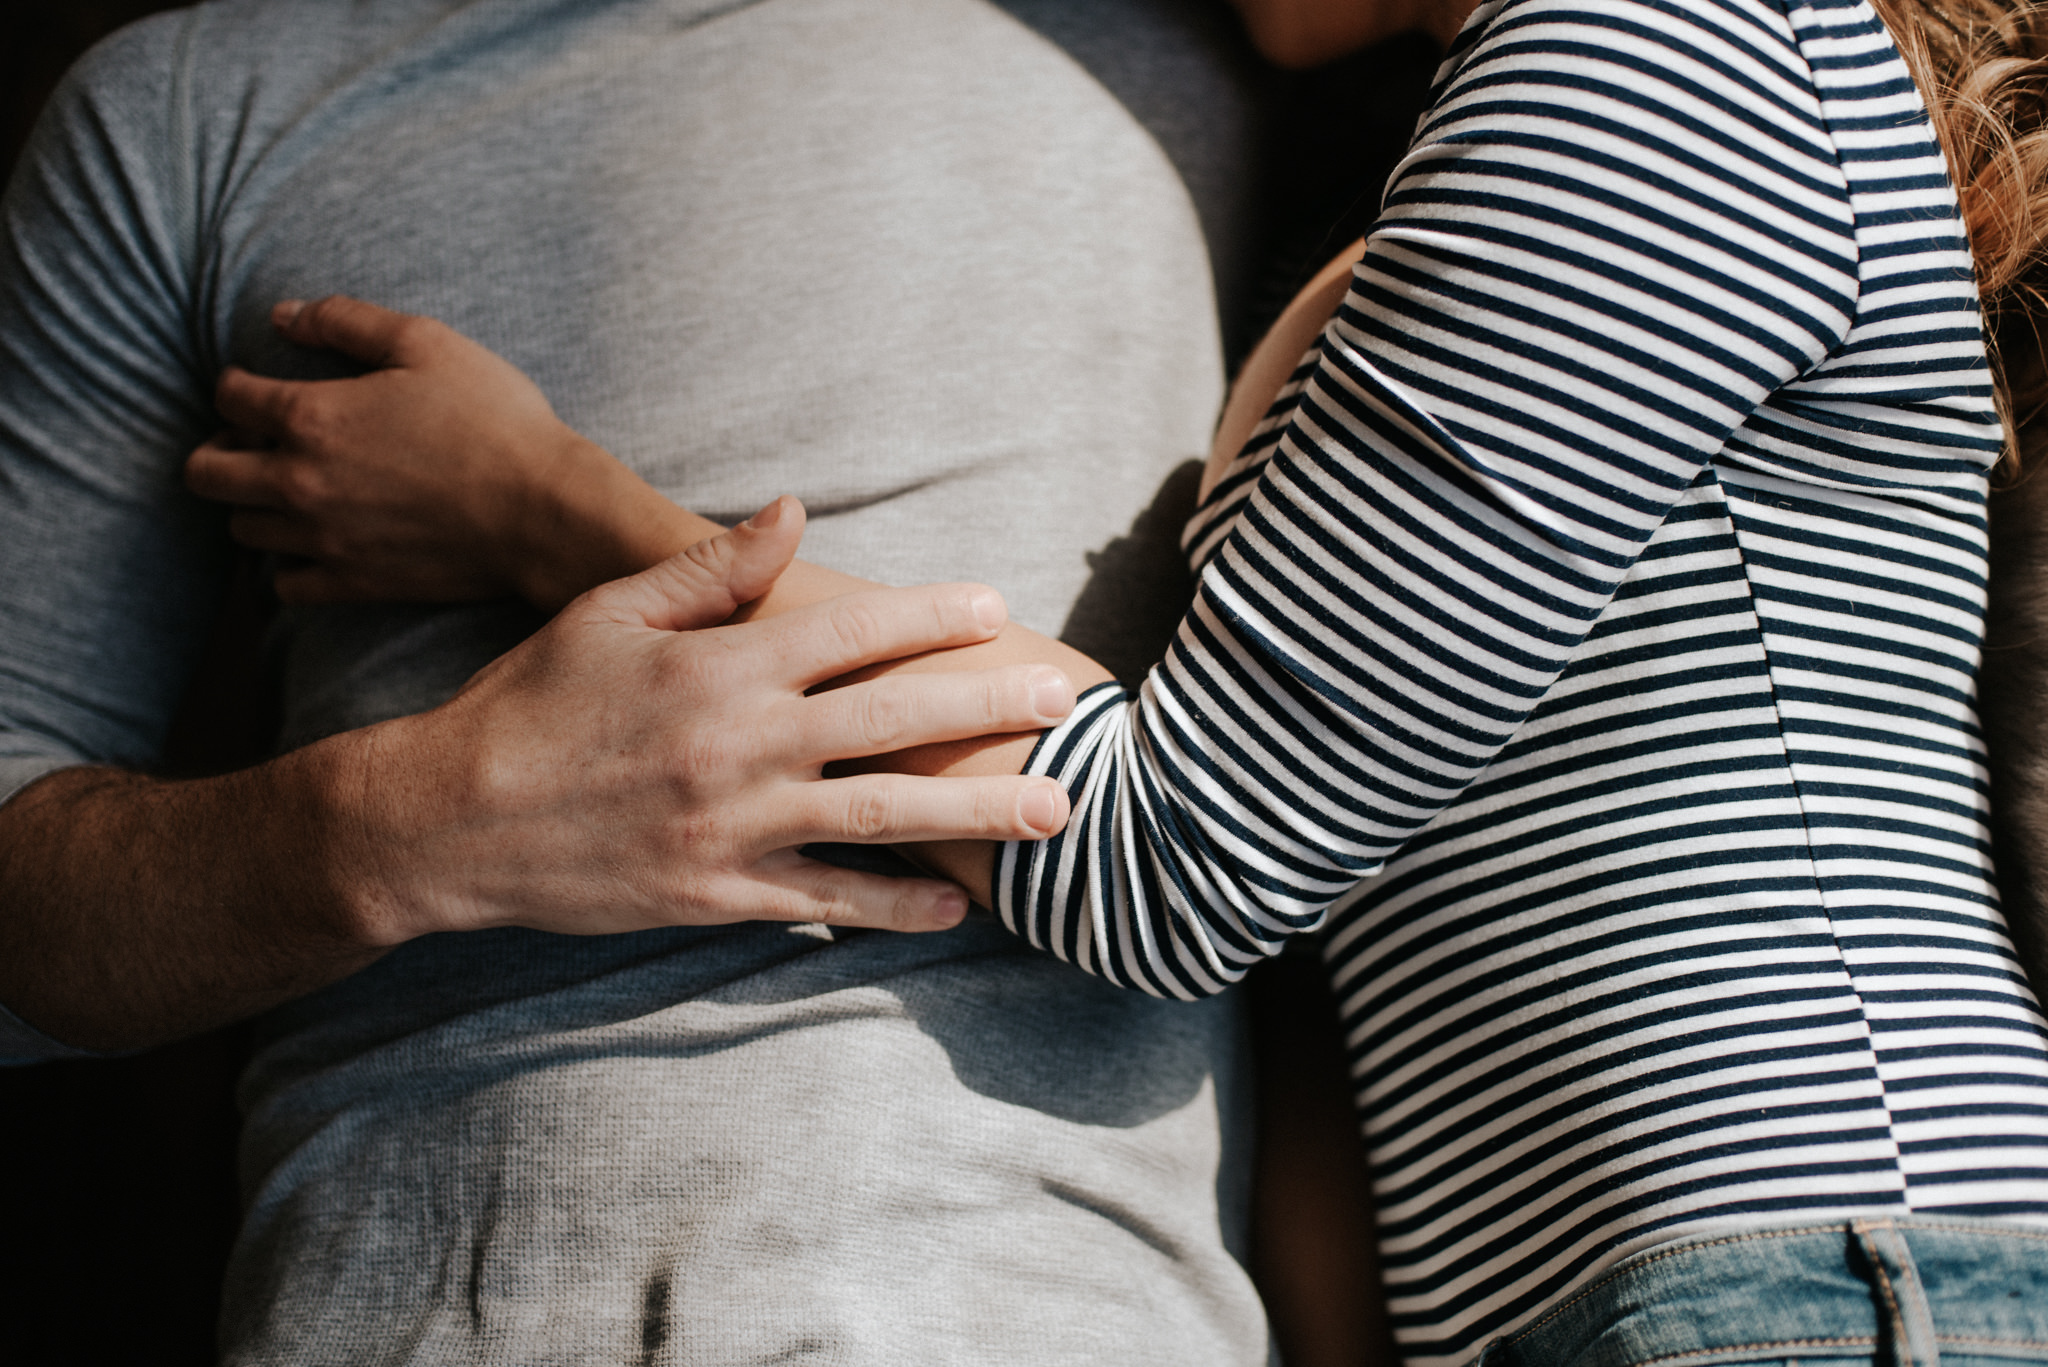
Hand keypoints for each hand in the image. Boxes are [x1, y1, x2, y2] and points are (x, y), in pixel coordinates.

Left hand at [184, 295, 681, 609]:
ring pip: (241, 529)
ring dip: (252, 506)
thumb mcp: (428, 344)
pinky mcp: (353, 583)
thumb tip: (282, 315)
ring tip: (288, 491)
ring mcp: (323, 538)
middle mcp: (300, 480)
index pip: (228, 396)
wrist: (542, 512)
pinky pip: (283, 584)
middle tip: (251, 442)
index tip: (257, 386)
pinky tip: (316, 543)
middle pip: (207, 472)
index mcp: (312, 415)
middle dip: (217, 449)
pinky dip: (287, 565)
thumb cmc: (494, 420)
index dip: (236, 384)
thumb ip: (346, 321)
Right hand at [332, 496, 1075, 939]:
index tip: (996, 607)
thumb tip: (795, 512)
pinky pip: (824, 901)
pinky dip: (893, 906)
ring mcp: (733, 828)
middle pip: (890, 720)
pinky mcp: (716, 896)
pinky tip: (957, 907)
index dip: (931, 616)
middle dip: (985, 708)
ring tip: (1054, 811)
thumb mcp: (608, 615)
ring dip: (975, 813)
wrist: (448, 822)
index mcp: (717, 666)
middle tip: (1064, 704)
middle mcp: (738, 745)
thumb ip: (710, 568)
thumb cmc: (530, 704)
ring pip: (879, 815)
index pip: (850, 631)